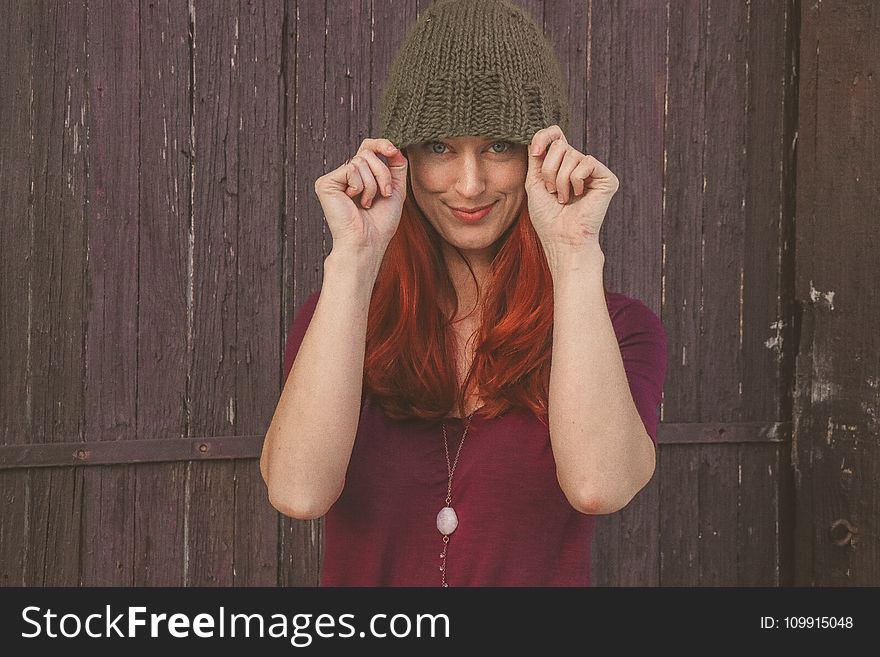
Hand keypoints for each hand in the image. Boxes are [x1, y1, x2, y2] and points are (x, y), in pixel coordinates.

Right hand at [314, 138, 407, 256]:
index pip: (368, 147)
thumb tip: (394, 147)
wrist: (368, 242)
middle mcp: (346, 175)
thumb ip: (396, 167)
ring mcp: (335, 178)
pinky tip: (354, 201)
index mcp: (360, 176)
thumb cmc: (381, 223)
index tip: (392, 150)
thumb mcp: (395, 190)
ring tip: (367, 203)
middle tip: (383, 194)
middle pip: (367, 152)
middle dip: (382, 173)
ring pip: (361, 161)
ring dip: (372, 184)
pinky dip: (359, 186)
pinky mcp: (326, 183)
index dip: (380, 144)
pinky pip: (350, 169)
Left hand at [525, 125, 618, 248]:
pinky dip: (576, 180)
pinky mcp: (607, 178)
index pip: (556, 135)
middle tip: (552, 192)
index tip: (534, 153)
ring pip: (572, 154)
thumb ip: (537, 157)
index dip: (544, 136)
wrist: (561, 239)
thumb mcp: (534, 182)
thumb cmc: (547, 217)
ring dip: (561, 180)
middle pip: (560, 144)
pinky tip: (579, 196)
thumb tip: (541, 136)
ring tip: (564, 198)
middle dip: (549, 169)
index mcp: (562, 165)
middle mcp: (578, 165)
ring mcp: (593, 171)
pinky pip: (587, 162)